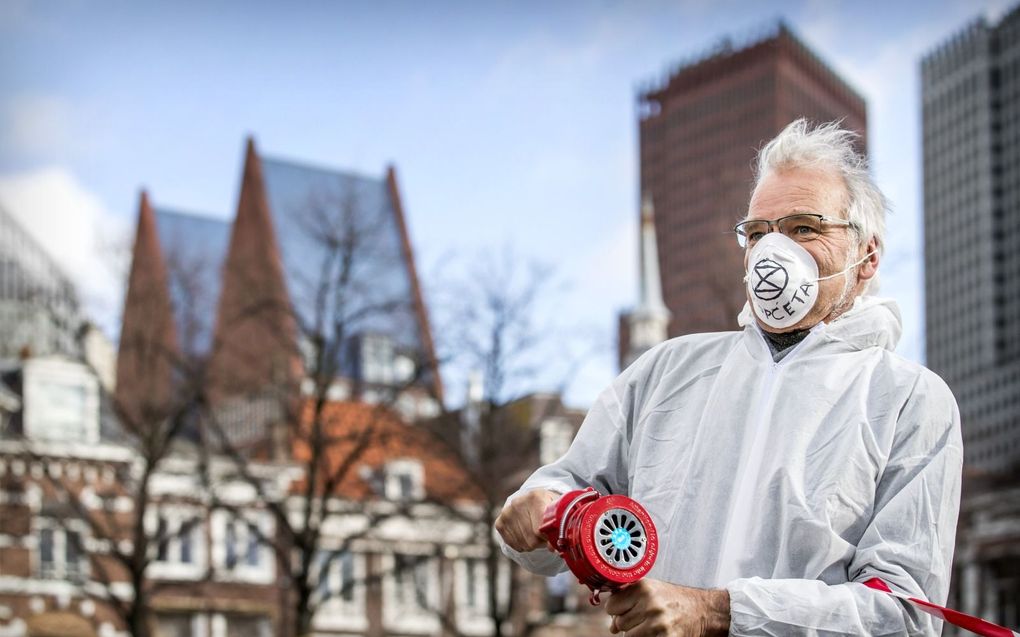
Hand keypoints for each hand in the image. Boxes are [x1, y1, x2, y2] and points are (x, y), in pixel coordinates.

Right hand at [494, 488, 559, 551]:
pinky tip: (526, 535)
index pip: (540, 529)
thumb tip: (552, 548)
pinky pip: (513, 544)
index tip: (553, 537)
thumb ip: (558, 527)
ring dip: (532, 543)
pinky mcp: (499, 523)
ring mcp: (506, 513)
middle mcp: (517, 503)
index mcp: (536, 497)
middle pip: (532, 539)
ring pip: (524, 544)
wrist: (533, 502)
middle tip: (545, 535)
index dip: (548, 538)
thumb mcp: (557, 511)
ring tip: (536, 533)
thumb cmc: (548, 507)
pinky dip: (522, 545)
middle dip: (541, 541)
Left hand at [604, 579, 729, 636]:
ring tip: (650, 625)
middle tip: (643, 617)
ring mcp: (658, 623)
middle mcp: (650, 604)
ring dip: (636, 633)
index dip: (617, 609)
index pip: (611, 605)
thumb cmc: (674, 599)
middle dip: (627, 622)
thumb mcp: (651, 589)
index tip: (625, 609)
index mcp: (644, 588)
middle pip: (619, 622)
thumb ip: (628, 597)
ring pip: (628, 636)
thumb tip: (612, 623)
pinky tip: (656, 632)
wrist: (702, 611)